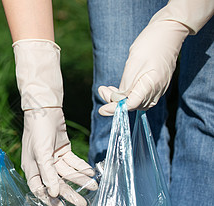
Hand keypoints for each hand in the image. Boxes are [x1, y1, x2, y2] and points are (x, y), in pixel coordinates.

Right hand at [22, 108, 96, 205]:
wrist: (45, 109)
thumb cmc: (38, 130)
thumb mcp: (42, 152)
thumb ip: (48, 173)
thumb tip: (54, 193)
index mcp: (32, 168)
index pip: (39, 190)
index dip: (50, 201)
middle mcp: (42, 166)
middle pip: (57, 183)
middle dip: (70, 193)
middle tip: (82, 203)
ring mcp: (53, 159)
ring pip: (67, 174)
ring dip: (79, 180)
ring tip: (93, 187)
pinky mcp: (63, 151)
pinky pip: (73, 163)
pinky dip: (81, 168)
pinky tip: (91, 173)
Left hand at [97, 0, 213, 115]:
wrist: (169, 31)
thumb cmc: (150, 44)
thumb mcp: (133, 64)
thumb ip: (125, 85)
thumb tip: (117, 101)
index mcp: (151, 85)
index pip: (130, 105)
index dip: (114, 108)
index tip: (101, 110)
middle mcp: (156, 91)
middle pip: (132, 105)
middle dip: (114, 102)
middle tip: (101, 90)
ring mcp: (158, 88)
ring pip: (136, 102)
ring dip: (120, 98)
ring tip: (107, 89)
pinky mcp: (156, 84)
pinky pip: (140, 96)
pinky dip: (127, 94)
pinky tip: (118, 88)